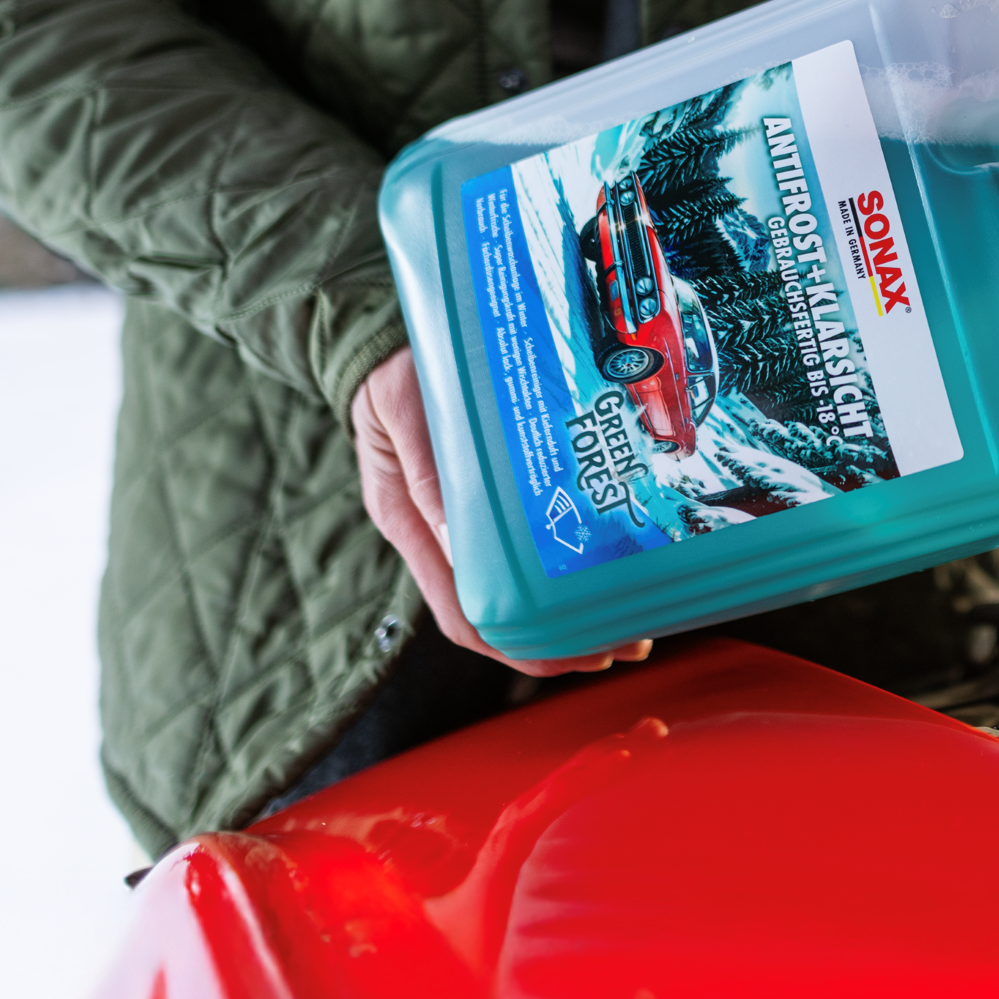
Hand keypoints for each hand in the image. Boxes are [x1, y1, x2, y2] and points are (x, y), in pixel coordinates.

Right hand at [350, 347, 652, 676]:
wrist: (373, 342)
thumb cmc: (390, 374)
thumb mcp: (402, 412)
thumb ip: (428, 472)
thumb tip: (462, 535)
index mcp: (406, 521)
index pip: (463, 614)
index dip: (518, 647)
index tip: (573, 656)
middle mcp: (432, 533)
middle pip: (495, 616)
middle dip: (558, 641)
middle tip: (625, 643)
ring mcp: (454, 519)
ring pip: (511, 589)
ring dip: (565, 612)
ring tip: (625, 618)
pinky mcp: (475, 497)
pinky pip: (516, 550)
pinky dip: (555, 568)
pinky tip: (599, 567)